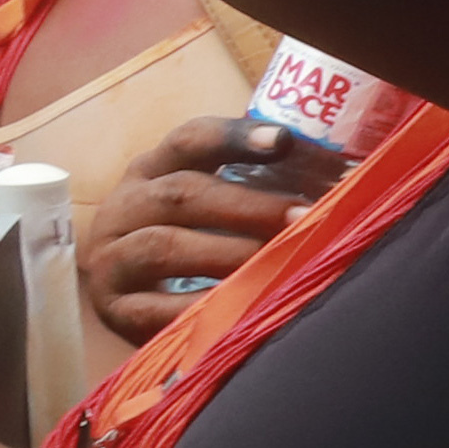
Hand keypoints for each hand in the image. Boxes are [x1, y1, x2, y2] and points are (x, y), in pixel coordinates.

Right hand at [78, 113, 338, 343]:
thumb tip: (337, 181)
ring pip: (164, 246)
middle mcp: (123, 208)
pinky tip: (240, 306)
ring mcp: (111, 259)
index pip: (188, 140)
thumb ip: (252, 186)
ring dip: (228, 253)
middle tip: (304, 218)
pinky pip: (154, 308)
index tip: (284, 141)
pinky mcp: (114, 309)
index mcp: (150, 171)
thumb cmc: (187, 241)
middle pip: (180, 193)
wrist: (125, 300)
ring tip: (278, 262)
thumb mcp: (206, 204)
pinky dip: (200, 307)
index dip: (234, 138)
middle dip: (248, 206)